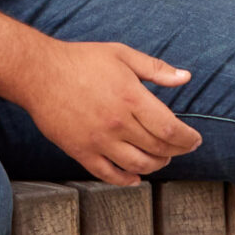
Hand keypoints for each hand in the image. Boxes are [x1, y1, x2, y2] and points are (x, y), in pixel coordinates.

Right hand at [9, 38, 202, 185]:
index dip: (187, 139)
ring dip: (156, 165)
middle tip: (183, 148)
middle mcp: (118, 123)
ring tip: (162, 159)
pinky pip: (108, 174)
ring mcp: (98, 140)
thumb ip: (156, 69)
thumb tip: (186, 77)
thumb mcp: (122, 55)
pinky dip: (126, 180)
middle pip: (157, 148)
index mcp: (131, 98)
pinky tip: (135, 177)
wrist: (39, 74)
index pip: (170, 128)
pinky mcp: (80, 152)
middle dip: (177, 151)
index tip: (195, 140)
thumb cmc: (82, 60)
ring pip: (137, 165)